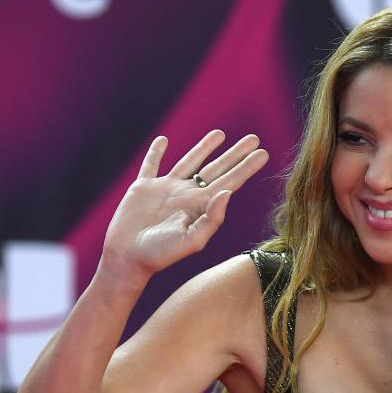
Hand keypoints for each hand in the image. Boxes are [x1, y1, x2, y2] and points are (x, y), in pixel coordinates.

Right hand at [102, 130, 268, 280]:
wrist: (128, 259)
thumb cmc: (160, 255)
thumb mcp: (191, 240)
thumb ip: (212, 219)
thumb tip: (228, 193)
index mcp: (200, 206)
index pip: (229, 182)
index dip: (246, 168)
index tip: (263, 153)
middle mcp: (186, 195)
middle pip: (216, 169)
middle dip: (235, 154)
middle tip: (254, 138)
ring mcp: (165, 189)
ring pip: (189, 162)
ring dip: (204, 147)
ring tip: (220, 133)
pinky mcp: (143, 187)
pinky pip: (151, 164)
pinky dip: (156, 152)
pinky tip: (163, 140)